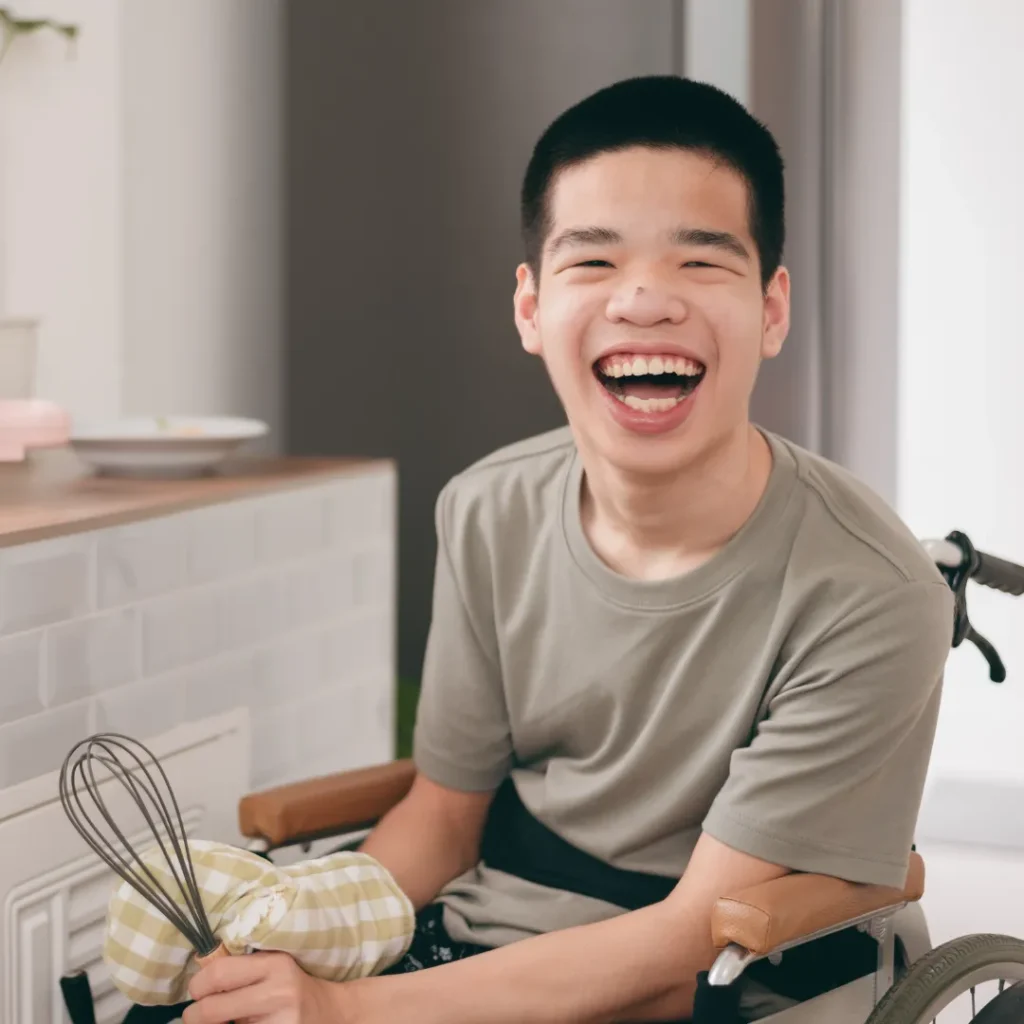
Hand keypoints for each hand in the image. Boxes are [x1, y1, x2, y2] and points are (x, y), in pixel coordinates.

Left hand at [183, 951, 348, 1023]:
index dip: (197, 985)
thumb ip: (242, 971)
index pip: (219, 973)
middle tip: (195, 1016)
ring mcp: (280, 1023)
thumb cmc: (292, 987)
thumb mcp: (273, 968)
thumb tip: (197, 987)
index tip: (197, 991)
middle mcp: (278, 992)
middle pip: (211, 1009)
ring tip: (221, 1023)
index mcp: (275, 964)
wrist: (332, 1013)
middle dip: (194, 1016)